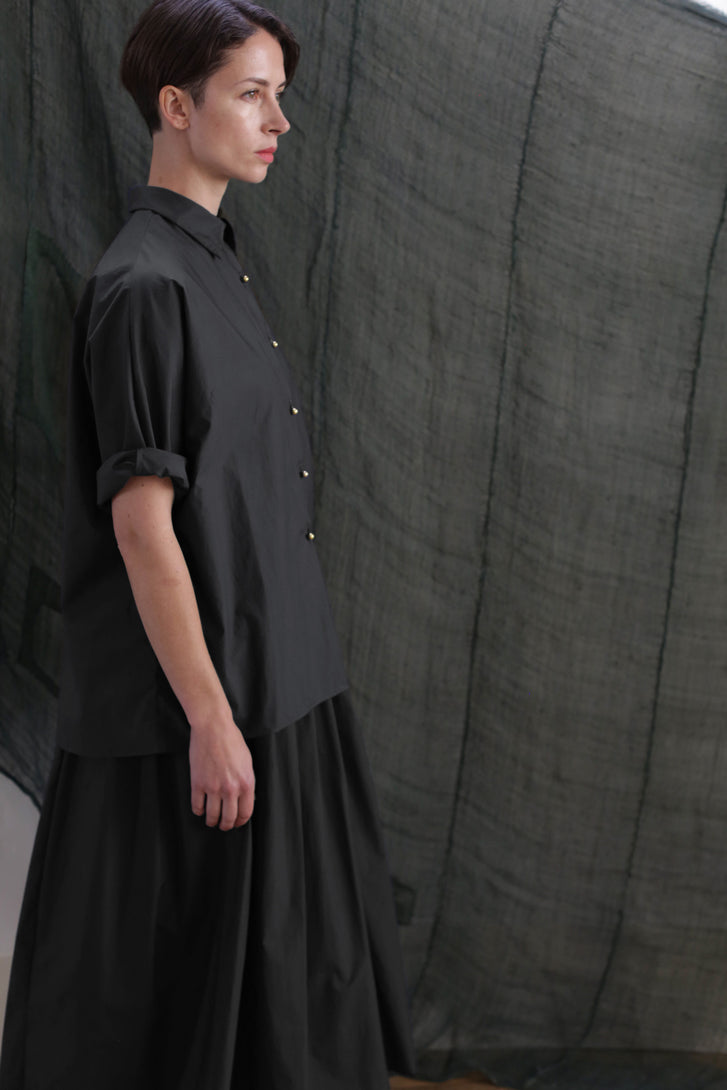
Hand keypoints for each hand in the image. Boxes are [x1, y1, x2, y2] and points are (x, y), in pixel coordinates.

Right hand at [189, 716, 255, 831]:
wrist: (213, 728)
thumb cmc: (232, 742)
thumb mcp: (247, 763)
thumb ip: (247, 782)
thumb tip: (245, 799)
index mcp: (246, 783)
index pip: (245, 813)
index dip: (240, 822)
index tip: (236, 823)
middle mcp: (231, 789)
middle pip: (228, 818)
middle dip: (225, 825)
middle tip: (223, 825)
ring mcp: (213, 787)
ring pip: (212, 816)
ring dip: (211, 821)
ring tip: (210, 820)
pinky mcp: (197, 783)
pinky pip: (197, 806)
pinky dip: (198, 810)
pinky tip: (199, 809)